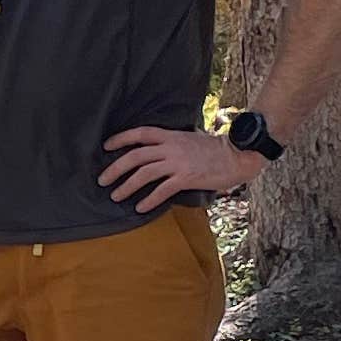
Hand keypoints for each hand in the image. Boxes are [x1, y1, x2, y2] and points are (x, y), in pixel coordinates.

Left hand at [99, 124, 265, 213]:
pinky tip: (140, 208)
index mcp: (171, 135)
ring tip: (115, 196)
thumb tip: (160, 151)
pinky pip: (162, 190)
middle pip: (135, 156)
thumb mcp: (190, 139)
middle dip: (115, 168)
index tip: (106, 147)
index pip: (140, 133)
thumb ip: (173, 143)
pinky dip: (148, 199)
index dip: (121, 139)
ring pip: (144, 173)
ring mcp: (178, 162)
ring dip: (126, 186)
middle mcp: (171, 147)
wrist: (238, 155)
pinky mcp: (186, 177)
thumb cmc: (216, 149)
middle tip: (102, 180)